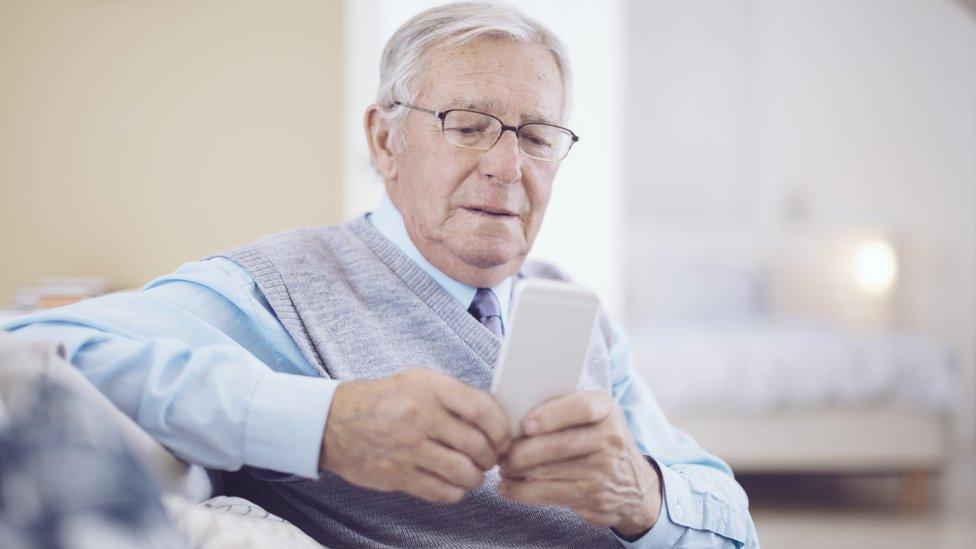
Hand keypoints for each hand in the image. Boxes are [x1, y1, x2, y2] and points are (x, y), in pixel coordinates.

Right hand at [319, 368, 510, 503]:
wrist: (335, 422)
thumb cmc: (386, 399)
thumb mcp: (420, 381)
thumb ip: (456, 396)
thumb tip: (497, 419)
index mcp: (430, 389)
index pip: (482, 410)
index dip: (501, 428)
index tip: (502, 437)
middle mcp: (419, 417)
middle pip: (477, 445)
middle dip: (491, 456)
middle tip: (489, 457)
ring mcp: (407, 449)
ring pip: (463, 473)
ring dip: (476, 477)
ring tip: (472, 472)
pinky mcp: (397, 476)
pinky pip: (442, 492)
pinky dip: (456, 492)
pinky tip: (453, 483)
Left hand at [498, 391, 661, 536]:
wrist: (636, 486)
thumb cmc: (601, 442)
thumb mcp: (595, 418)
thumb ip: (564, 409)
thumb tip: (514, 412)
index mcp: (606, 410)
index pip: (582, 408)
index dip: (551, 415)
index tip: (525, 424)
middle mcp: (609, 439)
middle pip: (559, 445)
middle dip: (522, 450)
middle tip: (501, 451)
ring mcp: (602, 471)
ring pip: (549, 471)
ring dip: (517, 470)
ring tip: (502, 466)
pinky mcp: (591, 497)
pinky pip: (548, 493)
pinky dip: (521, 492)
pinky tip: (507, 487)